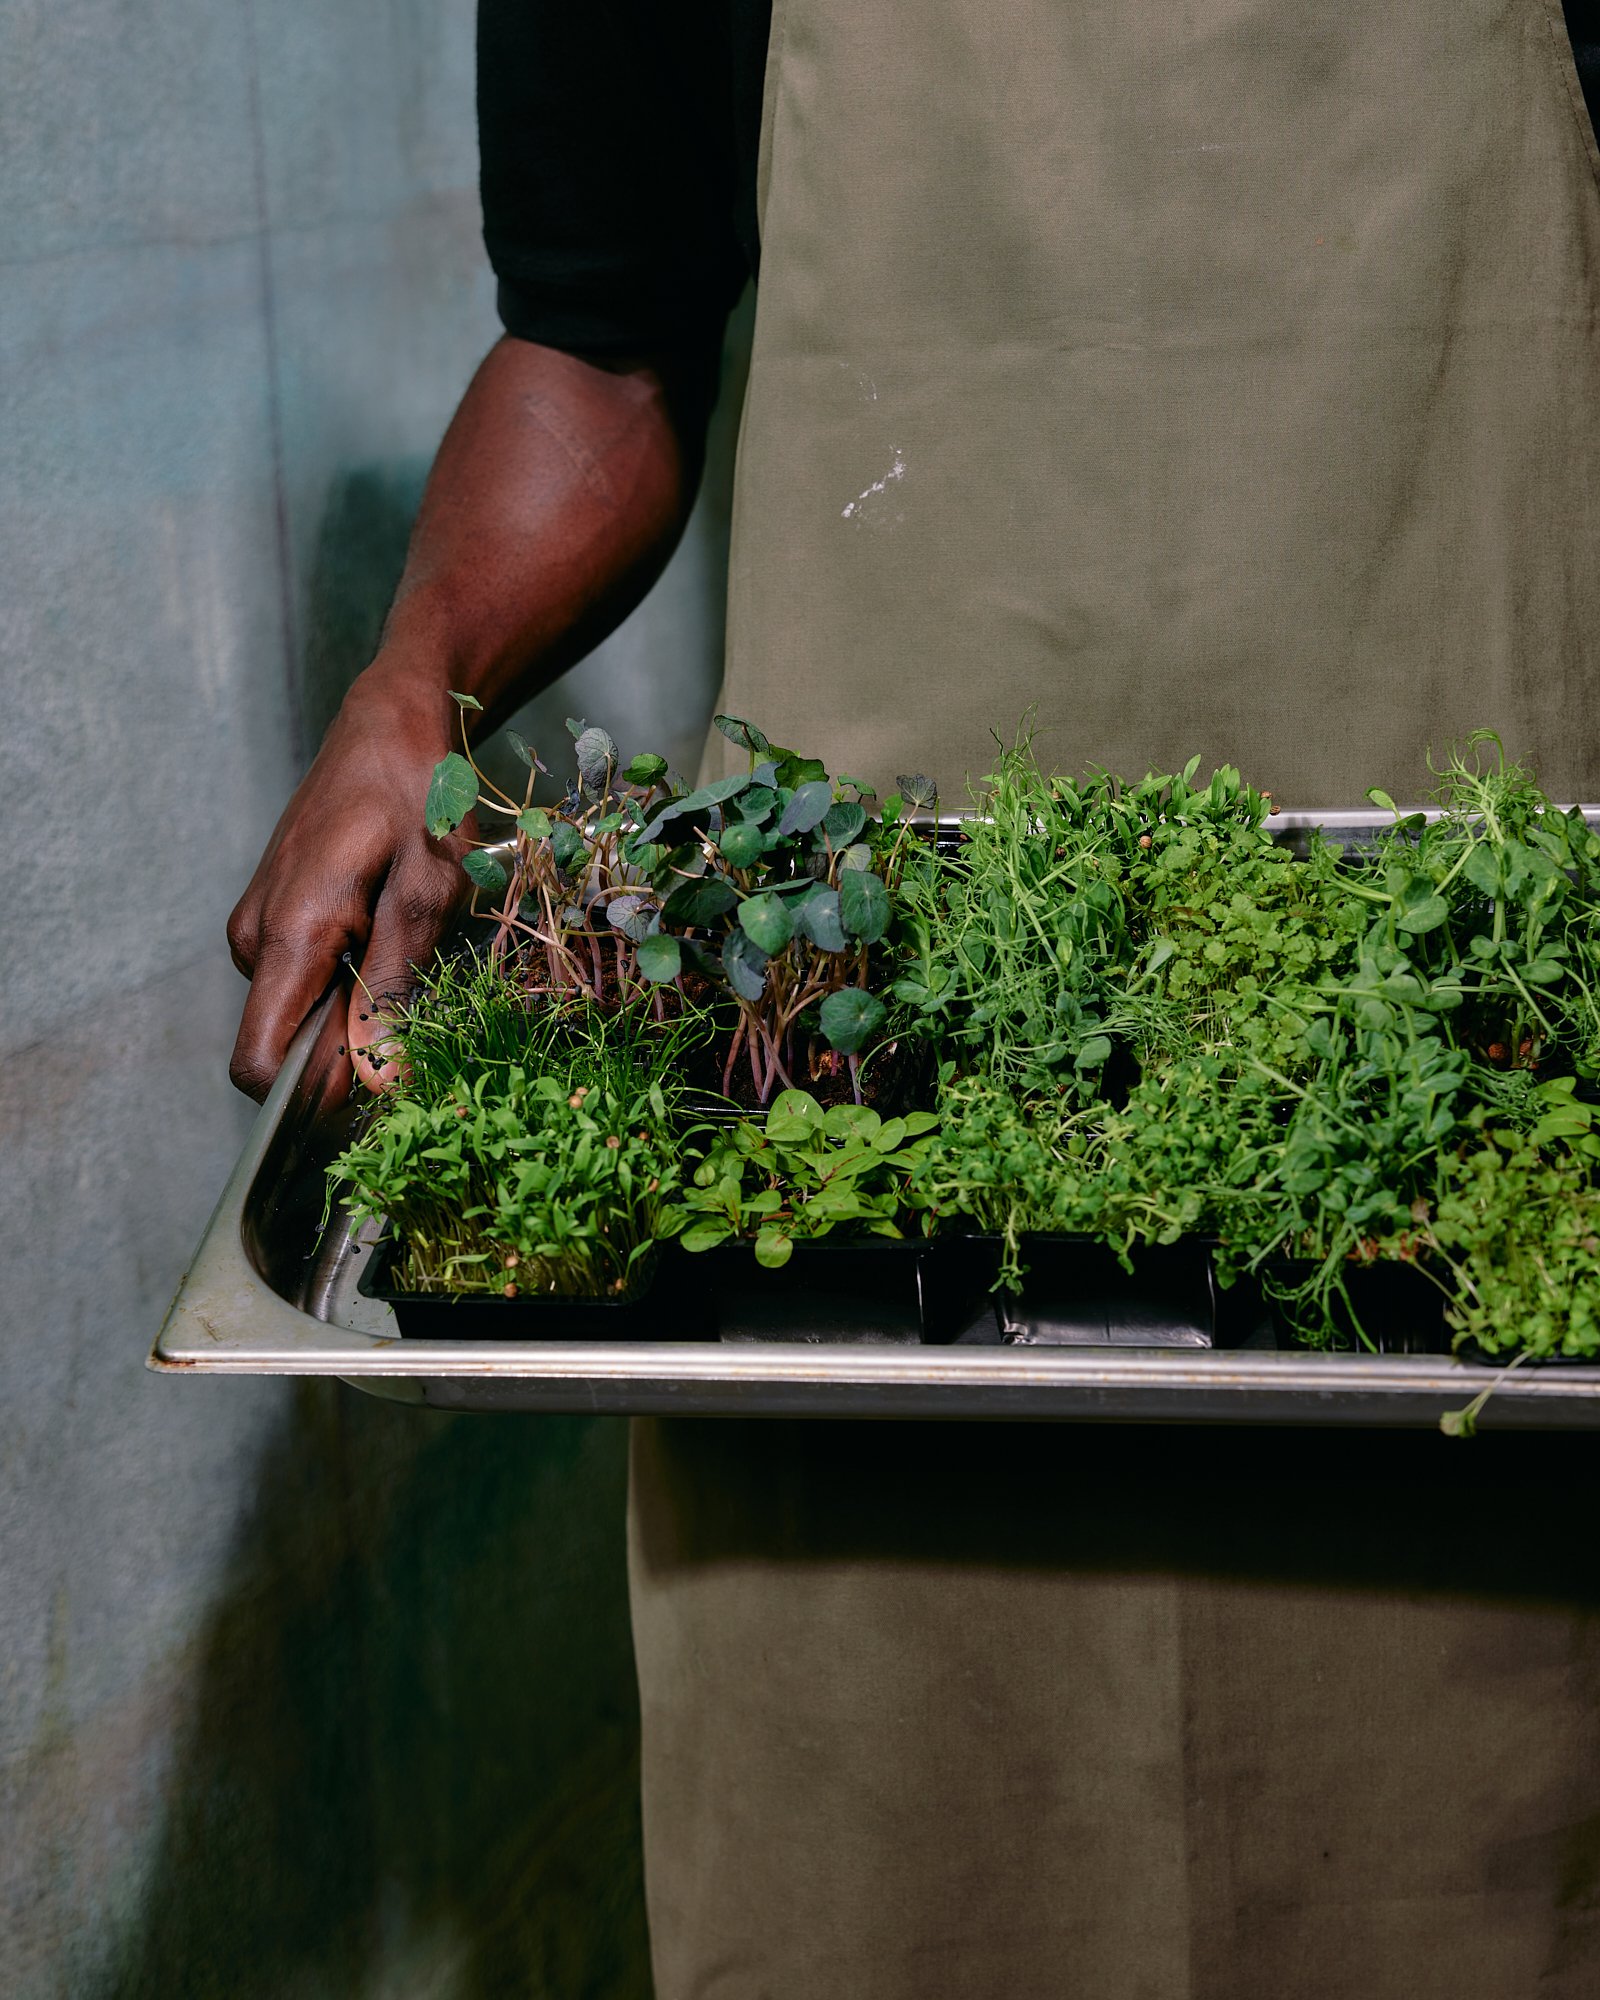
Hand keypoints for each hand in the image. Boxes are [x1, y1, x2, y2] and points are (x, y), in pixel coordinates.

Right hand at [227, 669, 470, 1099]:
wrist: (391, 719)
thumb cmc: (419, 792)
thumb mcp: (431, 890)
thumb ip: (397, 985)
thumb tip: (381, 1079)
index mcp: (291, 935)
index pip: (261, 1065)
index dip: (315, 1098)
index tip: (380, 1090)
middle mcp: (256, 938)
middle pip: (284, 1047)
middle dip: (346, 1055)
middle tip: (422, 1014)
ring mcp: (258, 925)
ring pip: (298, 1014)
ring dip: (352, 1012)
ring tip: (411, 954)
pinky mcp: (273, 914)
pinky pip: (301, 979)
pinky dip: (344, 982)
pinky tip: (389, 937)